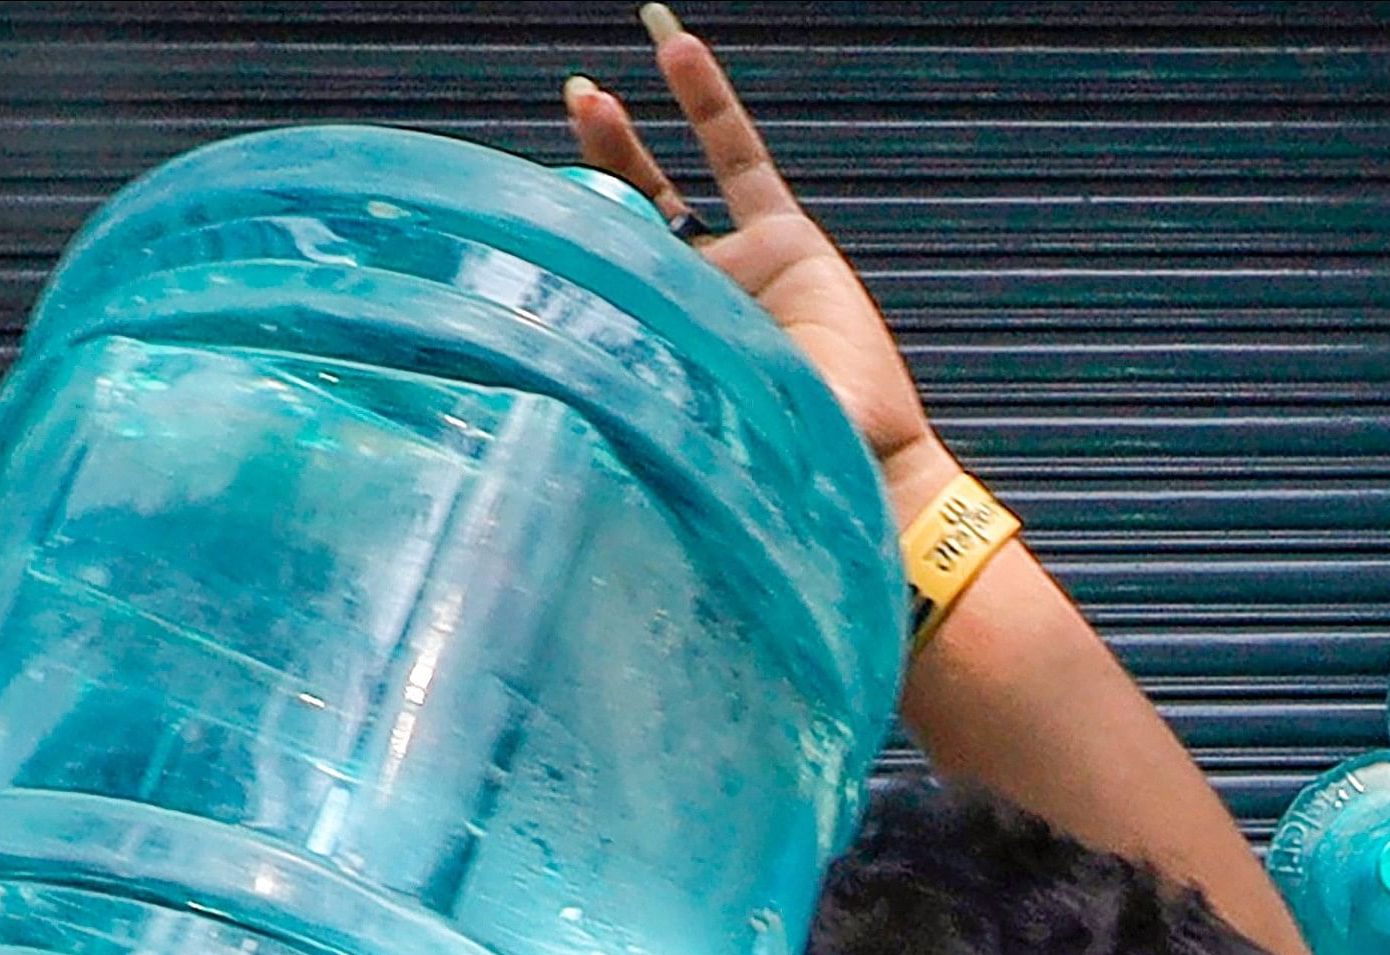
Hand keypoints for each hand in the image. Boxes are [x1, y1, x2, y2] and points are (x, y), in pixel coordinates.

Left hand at [571, 7, 949, 514]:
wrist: (869, 467)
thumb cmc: (787, 470)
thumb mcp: (698, 432)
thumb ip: (642, 411)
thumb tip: (558, 409)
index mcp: (654, 344)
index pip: (587, 273)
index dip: (556, 228)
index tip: (520, 195)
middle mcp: (686, 300)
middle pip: (615, 220)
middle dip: (586, 166)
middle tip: (569, 110)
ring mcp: (735, 266)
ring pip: (665, 182)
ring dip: (625, 134)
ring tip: (589, 93)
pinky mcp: (786, 243)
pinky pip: (739, 157)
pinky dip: (707, 102)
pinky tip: (677, 49)